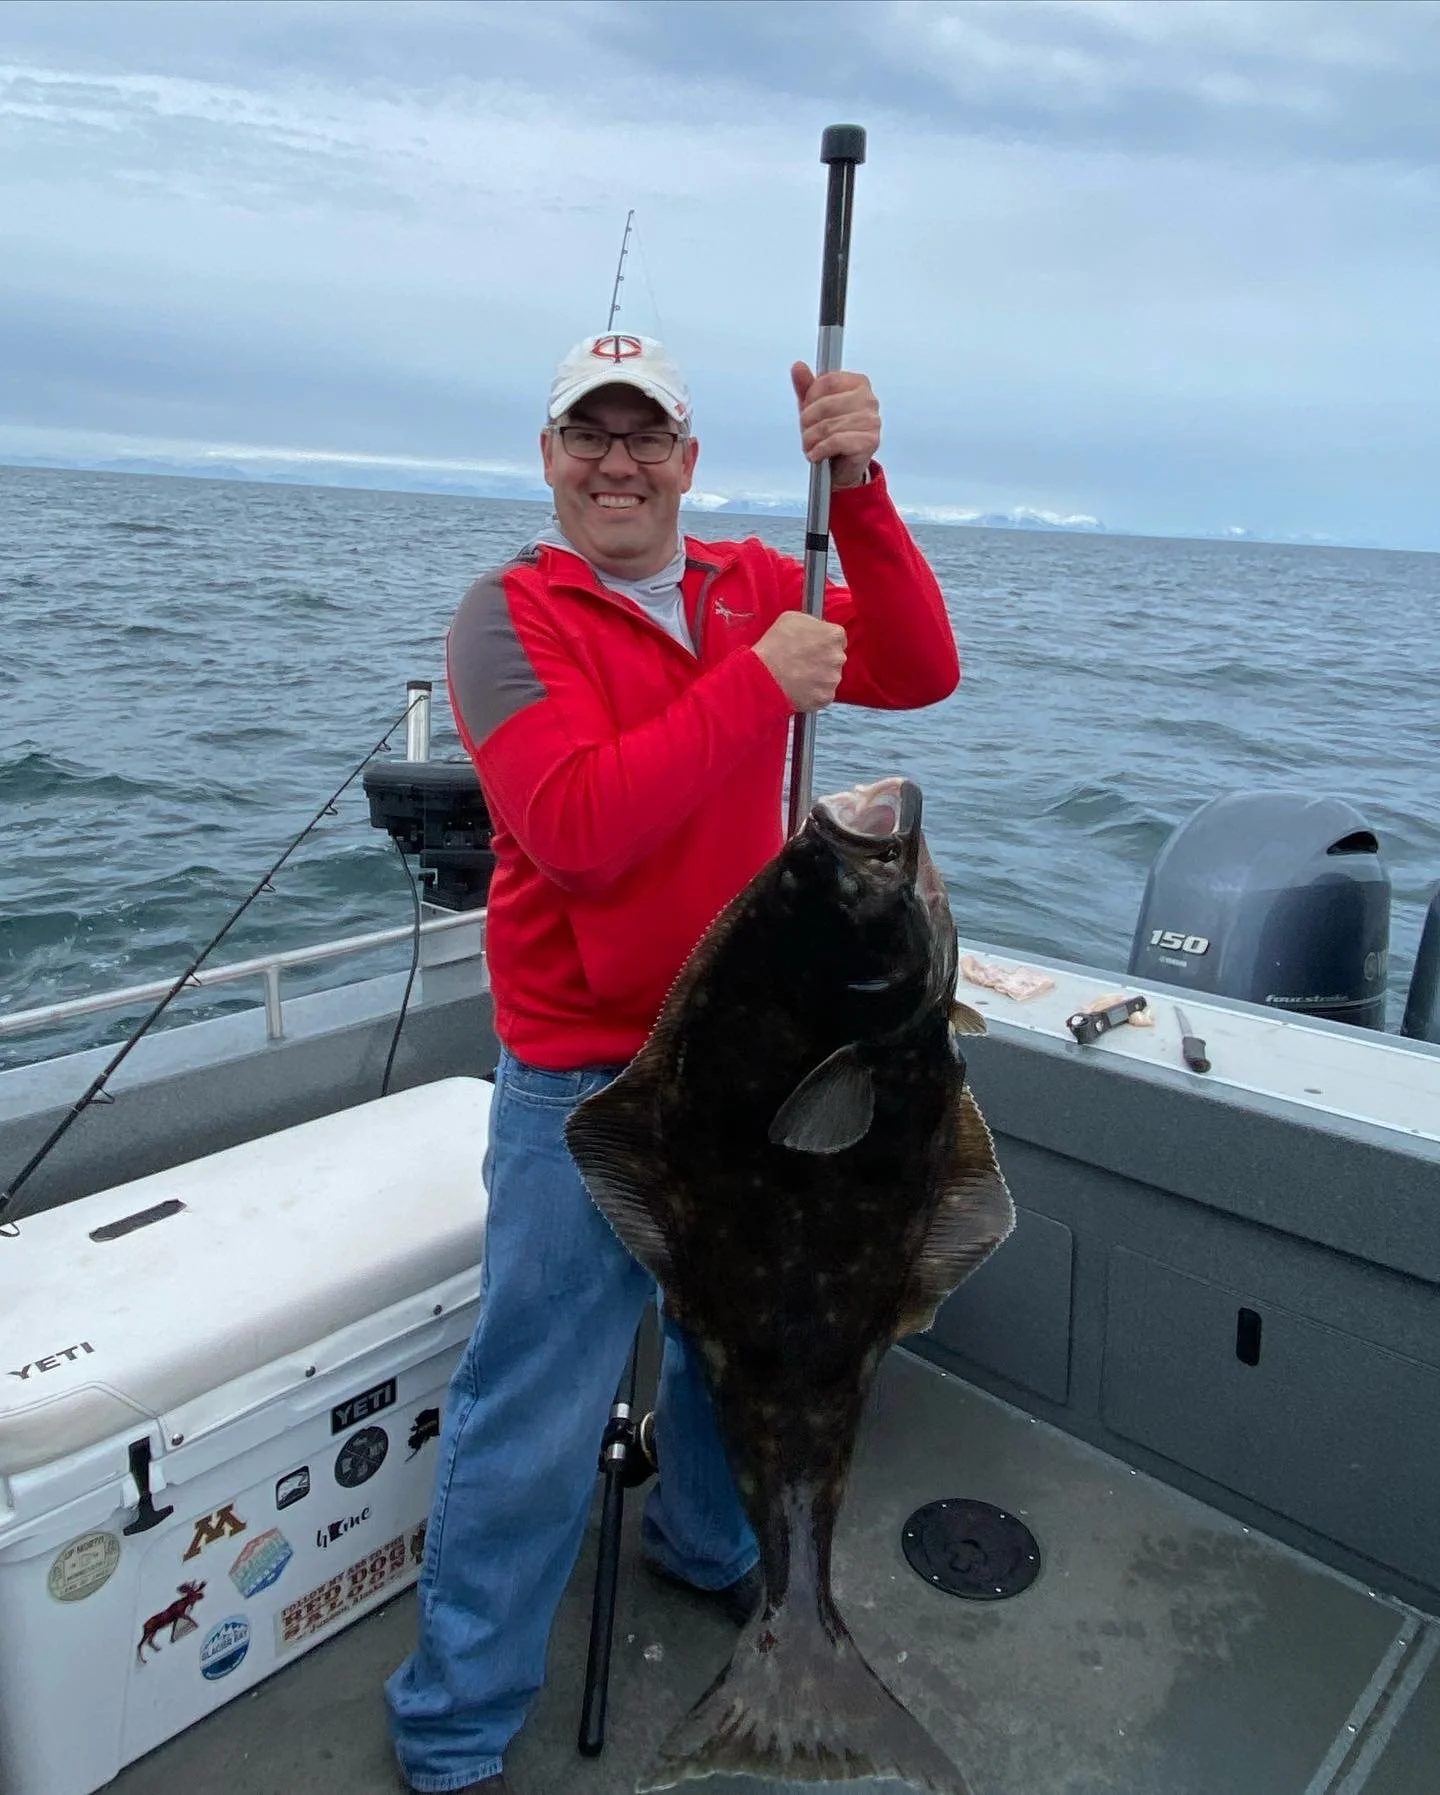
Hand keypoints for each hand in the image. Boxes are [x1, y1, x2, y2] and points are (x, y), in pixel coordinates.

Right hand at [753, 611, 847, 711]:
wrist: (764, 674)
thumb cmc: (775, 645)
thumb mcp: (792, 618)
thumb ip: (812, 623)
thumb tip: (816, 629)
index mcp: (834, 635)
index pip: (838, 638)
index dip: (824, 641)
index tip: (815, 646)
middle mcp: (838, 657)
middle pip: (835, 658)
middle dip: (823, 659)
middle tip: (804, 661)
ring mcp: (833, 679)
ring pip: (829, 677)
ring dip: (819, 676)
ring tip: (799, 676)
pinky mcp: (826, 697)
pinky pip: (823, 694)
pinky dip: (814, 692)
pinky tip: (800, 687)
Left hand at [790, 363, 879, 489]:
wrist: (844, 468)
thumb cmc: (832, 434)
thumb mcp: (815, 407)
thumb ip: (806, 386)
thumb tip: (798, 367)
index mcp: (858, 384)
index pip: (827, 381)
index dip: (810, 397)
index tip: (807, 410)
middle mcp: (869, 400)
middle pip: (825, 404)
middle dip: (808, 421)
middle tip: (806, 432)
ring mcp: (871, 421)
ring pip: (828, 425)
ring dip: (811, 439)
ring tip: (810, 446)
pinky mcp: (870, 442)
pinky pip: (836, 441)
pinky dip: (820, 450)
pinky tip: (816, 454)